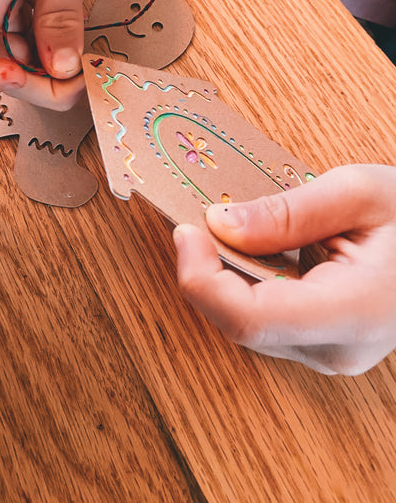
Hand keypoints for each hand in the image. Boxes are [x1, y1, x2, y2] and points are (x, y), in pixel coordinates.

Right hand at [0, 0, 107, 109]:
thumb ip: (62, 12)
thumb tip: (61, 70)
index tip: (20, 72)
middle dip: (31, 90)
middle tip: (79, 81)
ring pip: (8, 67)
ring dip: (45, 79)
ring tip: (86, 63)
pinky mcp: (16, 10)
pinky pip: (27, 50)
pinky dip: (52, 58)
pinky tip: (78, 45)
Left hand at [173, 164, 395, 374]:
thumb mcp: (359, 193)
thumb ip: (287, 212)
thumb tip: (220, 224)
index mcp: (355, 311)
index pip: (250, 320)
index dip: (202, 279)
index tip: (187, 233)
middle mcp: (339, 348)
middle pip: (240, 324)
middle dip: (208, 273)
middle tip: (198, 222)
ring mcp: (332, 353)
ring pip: (247, 327)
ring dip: (225, 279)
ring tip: (229, 231)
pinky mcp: (325, 345)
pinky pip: (265, 322)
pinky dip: (246, 286)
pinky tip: (254, 251)